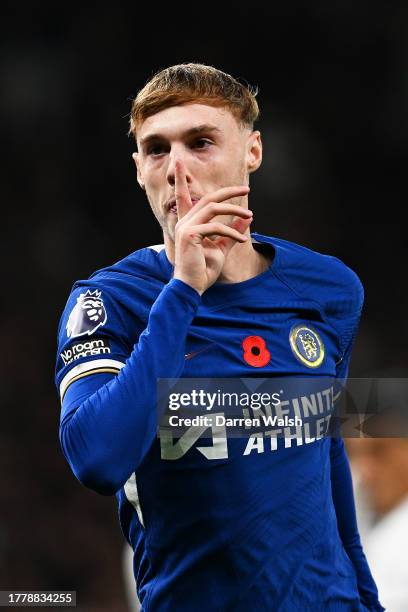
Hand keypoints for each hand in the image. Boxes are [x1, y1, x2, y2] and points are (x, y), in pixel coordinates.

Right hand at [173, 160, 252, 294]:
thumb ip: (231, 233)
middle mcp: (184, 221)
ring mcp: (186, 227)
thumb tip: (246, 219)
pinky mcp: (190, 234)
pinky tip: (242, 239)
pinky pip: (216, 227)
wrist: (191, 287)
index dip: (182, 179)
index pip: (183, 196)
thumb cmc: (203, 270)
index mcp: (188, 223)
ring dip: (234, 209)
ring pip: (213, 207)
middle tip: (246, 189)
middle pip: (208, 198)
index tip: (180, 163)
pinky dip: (232, 231)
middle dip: (228, 191)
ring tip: (249, 215)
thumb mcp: (221, 248)